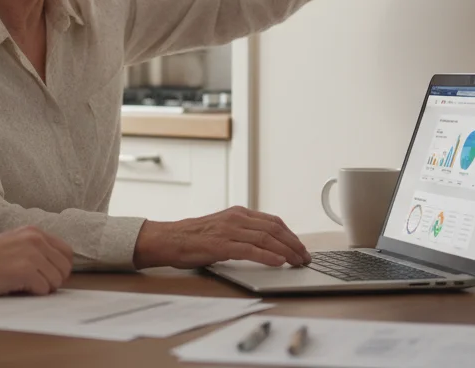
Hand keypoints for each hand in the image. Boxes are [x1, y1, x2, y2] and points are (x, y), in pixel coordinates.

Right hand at [0, 226, 73, 296]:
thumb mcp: (13, 243)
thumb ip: (34, 249)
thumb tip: (56, 268)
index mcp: (34, 232)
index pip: (67, 252)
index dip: (59, 268)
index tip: (46, 276)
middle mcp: (35, 239)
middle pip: (64, 268)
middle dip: (53, 280)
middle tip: (33, 284)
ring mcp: (31, 254)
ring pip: (56, 280)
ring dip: (42, 288)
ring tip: (22, 285)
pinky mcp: (24, 270)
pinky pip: (44, 289)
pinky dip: (33, 293)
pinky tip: (15, 287)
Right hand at [132, 206, 311, 268]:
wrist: (169, 239)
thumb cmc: (194, 237)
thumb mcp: (223, 228)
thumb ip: (242, 232)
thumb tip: (266, 244)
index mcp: (238, 213)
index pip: (273, 221)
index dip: (291, 235)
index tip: (301, 247)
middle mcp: (236, 218)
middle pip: (275, 229)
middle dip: (294, 244)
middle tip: (305, 258)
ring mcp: (229, 230)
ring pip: (266, 239)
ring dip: (286, 251)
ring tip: (297, 262)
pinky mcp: (221, 245)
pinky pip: (250, 250)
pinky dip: (268, 256)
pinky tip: (279, 262)